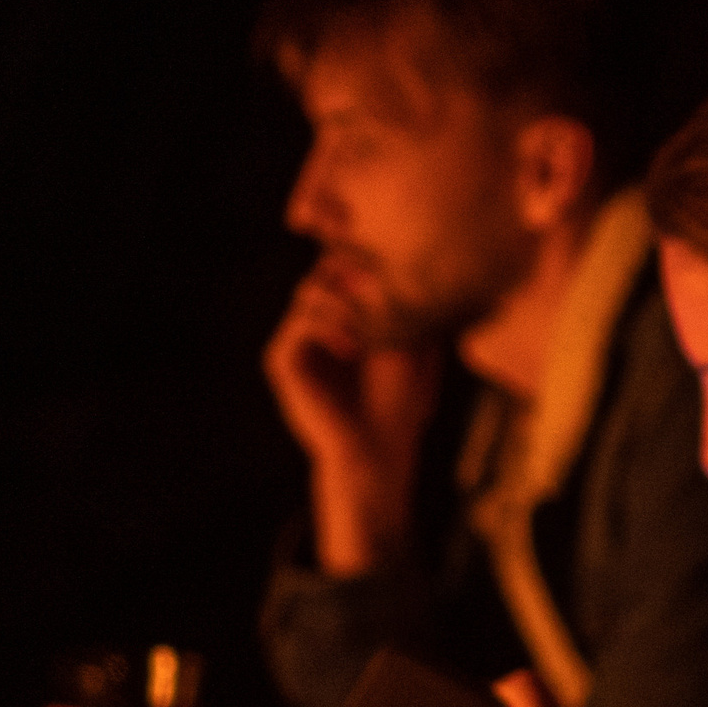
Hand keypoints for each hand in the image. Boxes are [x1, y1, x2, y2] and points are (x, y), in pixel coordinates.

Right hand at [262, 263, 440, 576]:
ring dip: (346, 300)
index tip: (396, 263)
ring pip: (310, 289)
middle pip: (325, 267)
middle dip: (355, 270)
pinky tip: (354, 346)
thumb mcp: (414, 345)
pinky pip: (300, 322)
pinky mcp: (283, 361)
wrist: (378, 452)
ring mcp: (297, 341)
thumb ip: (409, 302)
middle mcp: (317, 323)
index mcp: (345, 316)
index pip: (346, 264)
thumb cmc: (403, 404)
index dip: (365, 254)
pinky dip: (329, 325)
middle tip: (382, 284)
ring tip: (372, 324)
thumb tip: (425, 257)